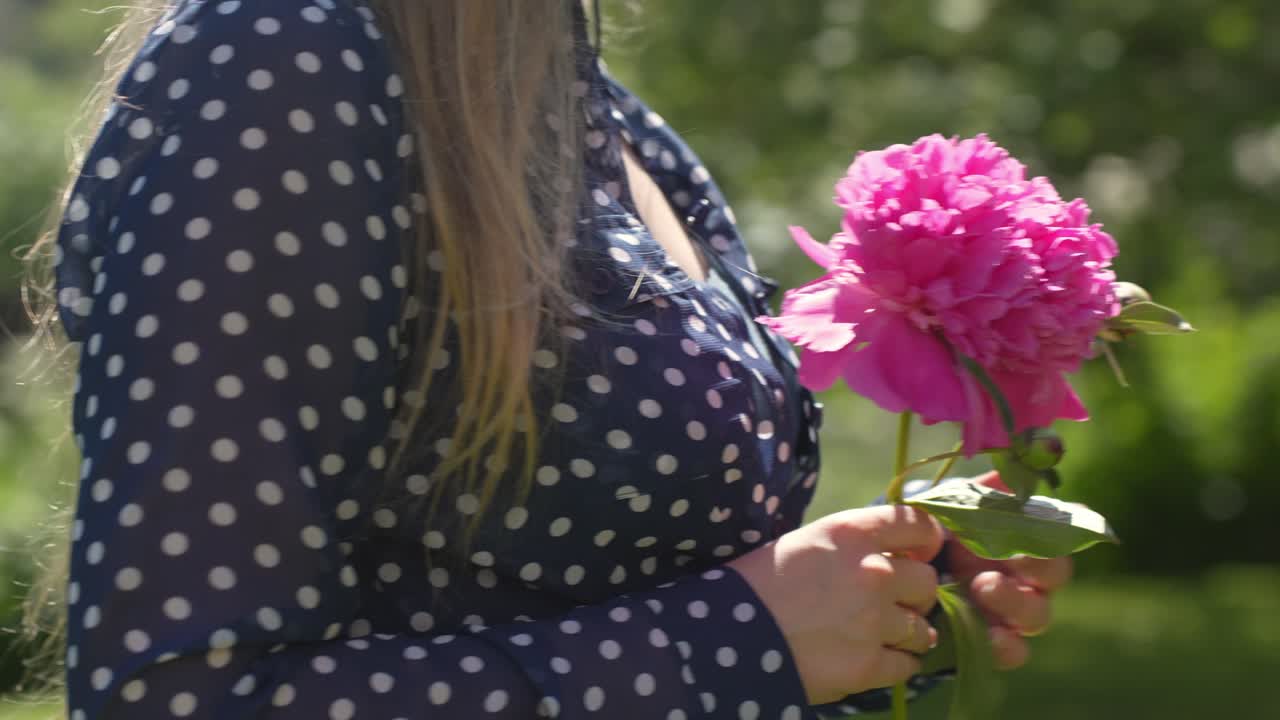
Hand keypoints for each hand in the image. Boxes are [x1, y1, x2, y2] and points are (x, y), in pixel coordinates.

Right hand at [729, 505, 945, 703]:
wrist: (726, 634)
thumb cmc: (758, 581)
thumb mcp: (806, 542)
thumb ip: (851, 544)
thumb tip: (888, 553)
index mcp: (852, 533)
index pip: (918, 524)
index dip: (926, 540)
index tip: (919, 553)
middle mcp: (872, 572)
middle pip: (927, 581)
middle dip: (914, 592)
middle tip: (892, 602)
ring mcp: (873, 622)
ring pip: (923, 627)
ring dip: (908, 631)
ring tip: (883, 634)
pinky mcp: (867, 665)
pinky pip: (908, 665)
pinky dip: (898, 663)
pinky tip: (877, 659)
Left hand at [945, 471, 1073, 670]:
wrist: (904, 565)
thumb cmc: (938, 528)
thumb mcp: (952, 504)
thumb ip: (979, 492)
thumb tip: (1005, 475)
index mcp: (1027, 534)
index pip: (1067, 527)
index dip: (1065, 526)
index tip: (1042, 522)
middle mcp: (1029, 574)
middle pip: (1056, 573)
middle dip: (1038, 565)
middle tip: (1012, 554)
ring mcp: (1015, 610)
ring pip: (1038, 614)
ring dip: (1016, 602)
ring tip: (983, 587)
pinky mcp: (995, 639)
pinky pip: (1016, 651)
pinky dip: (1006, 645)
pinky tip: (990, 635)